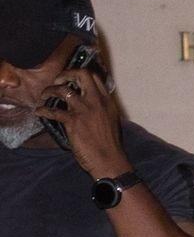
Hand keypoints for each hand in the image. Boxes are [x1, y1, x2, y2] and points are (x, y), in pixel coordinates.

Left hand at [38, 61, 128, 180]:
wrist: (109, 161)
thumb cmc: (110, 146)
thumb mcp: (112, 122)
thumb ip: (101, 110)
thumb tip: (90, 105)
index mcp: (107, 102)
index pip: (94, 77)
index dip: (80, 74)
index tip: (72, 79)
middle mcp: (96, 101)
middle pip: (81, 74)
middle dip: (66, 74)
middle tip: (58, 81)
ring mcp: (84, 110)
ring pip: (62, 89)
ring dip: (50, 90)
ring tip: (44, 96)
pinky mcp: (73, 122)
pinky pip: (53, 111)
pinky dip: (43, 110)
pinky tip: (39, 112)